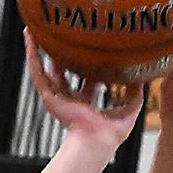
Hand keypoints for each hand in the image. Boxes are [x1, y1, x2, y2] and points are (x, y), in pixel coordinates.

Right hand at [27, 45, 146, 151]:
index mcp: (85, 105)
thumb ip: (135, 97)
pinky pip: (38, 73)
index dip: (88, 67)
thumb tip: (142, 81)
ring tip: (34, 31)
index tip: (90, 51)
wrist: (97, 140)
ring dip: (38, 51)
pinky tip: (30, 39)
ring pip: (45, 70)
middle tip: (62, 37)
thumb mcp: (128, 112)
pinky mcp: (49, 98)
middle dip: (61, 56)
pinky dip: (32, 56)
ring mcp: (58, 99)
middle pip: (63, 73)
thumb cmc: (110, 135)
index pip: (85, 81)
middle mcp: (69, 101)